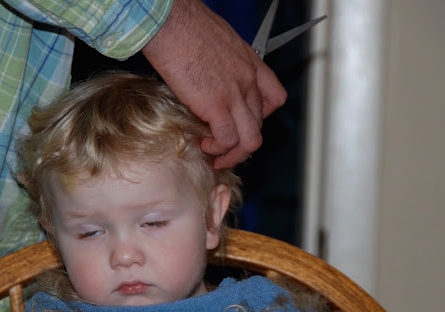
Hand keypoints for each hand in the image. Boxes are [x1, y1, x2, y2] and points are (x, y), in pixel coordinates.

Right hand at [142, 0, 286, 168]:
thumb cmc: (184, 25)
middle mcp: (248, 80)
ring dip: (234, 154)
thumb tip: (210, 76)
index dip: (263, 116)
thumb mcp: (217, 42)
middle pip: (260, 124)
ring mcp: (235, 95)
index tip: (244, 122)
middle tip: (225, 147)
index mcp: (250, 63)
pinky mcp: (216, 106)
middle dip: (243, 142)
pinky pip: (227, 139)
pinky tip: (205, 144)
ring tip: (217, 156)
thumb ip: (221, 63)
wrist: (170, 23)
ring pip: (250, 140)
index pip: (274, 98)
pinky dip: (217, 148)